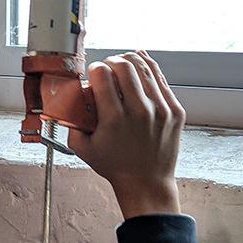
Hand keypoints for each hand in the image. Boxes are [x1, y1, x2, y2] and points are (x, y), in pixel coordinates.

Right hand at [68, 51, 185, 218]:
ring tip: (123, 63)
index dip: (94, 69)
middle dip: (111, 61)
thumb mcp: (84, 148)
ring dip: (130, 60)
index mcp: (115, 119)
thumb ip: (72, 123)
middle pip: (124, 65)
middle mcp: (139, 111)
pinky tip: (140, 68)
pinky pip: (161, 78)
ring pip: (144, 67)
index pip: (102, 75)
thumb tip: (68, 103)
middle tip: (107, 67)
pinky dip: (148, 68)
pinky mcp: (174, 110)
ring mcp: (160, 109)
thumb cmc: (117, 167)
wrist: (147, 183)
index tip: (93, 73)